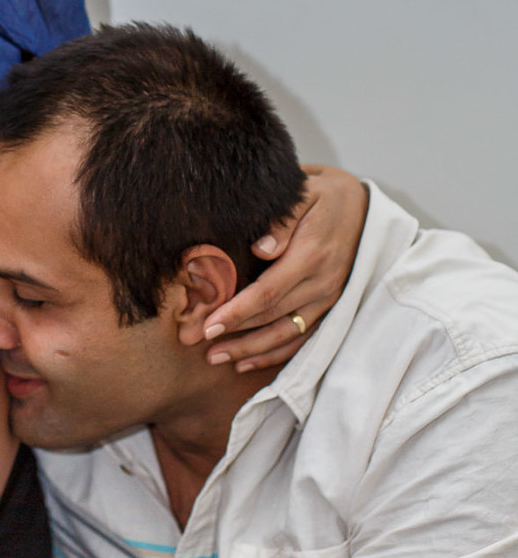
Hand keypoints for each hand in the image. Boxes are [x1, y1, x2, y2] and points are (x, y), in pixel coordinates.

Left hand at [182, 166, 367, 372]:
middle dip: (233, 335)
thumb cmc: (323, 197)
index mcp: (311, 256)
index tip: (208, 325)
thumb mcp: (305, 195)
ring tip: (215, 358)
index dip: (237, 312)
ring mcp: (327, 300)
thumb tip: (260, 248)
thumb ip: (282, 222)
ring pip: (285, 334)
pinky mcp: (329, 308)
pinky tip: (246, 362)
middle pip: (272, 318)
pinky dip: (274, 354)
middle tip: (195, 342)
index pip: (268, 293)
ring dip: (249, 350)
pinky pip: (302, 339)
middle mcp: (321, 284)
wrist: (361, 208)